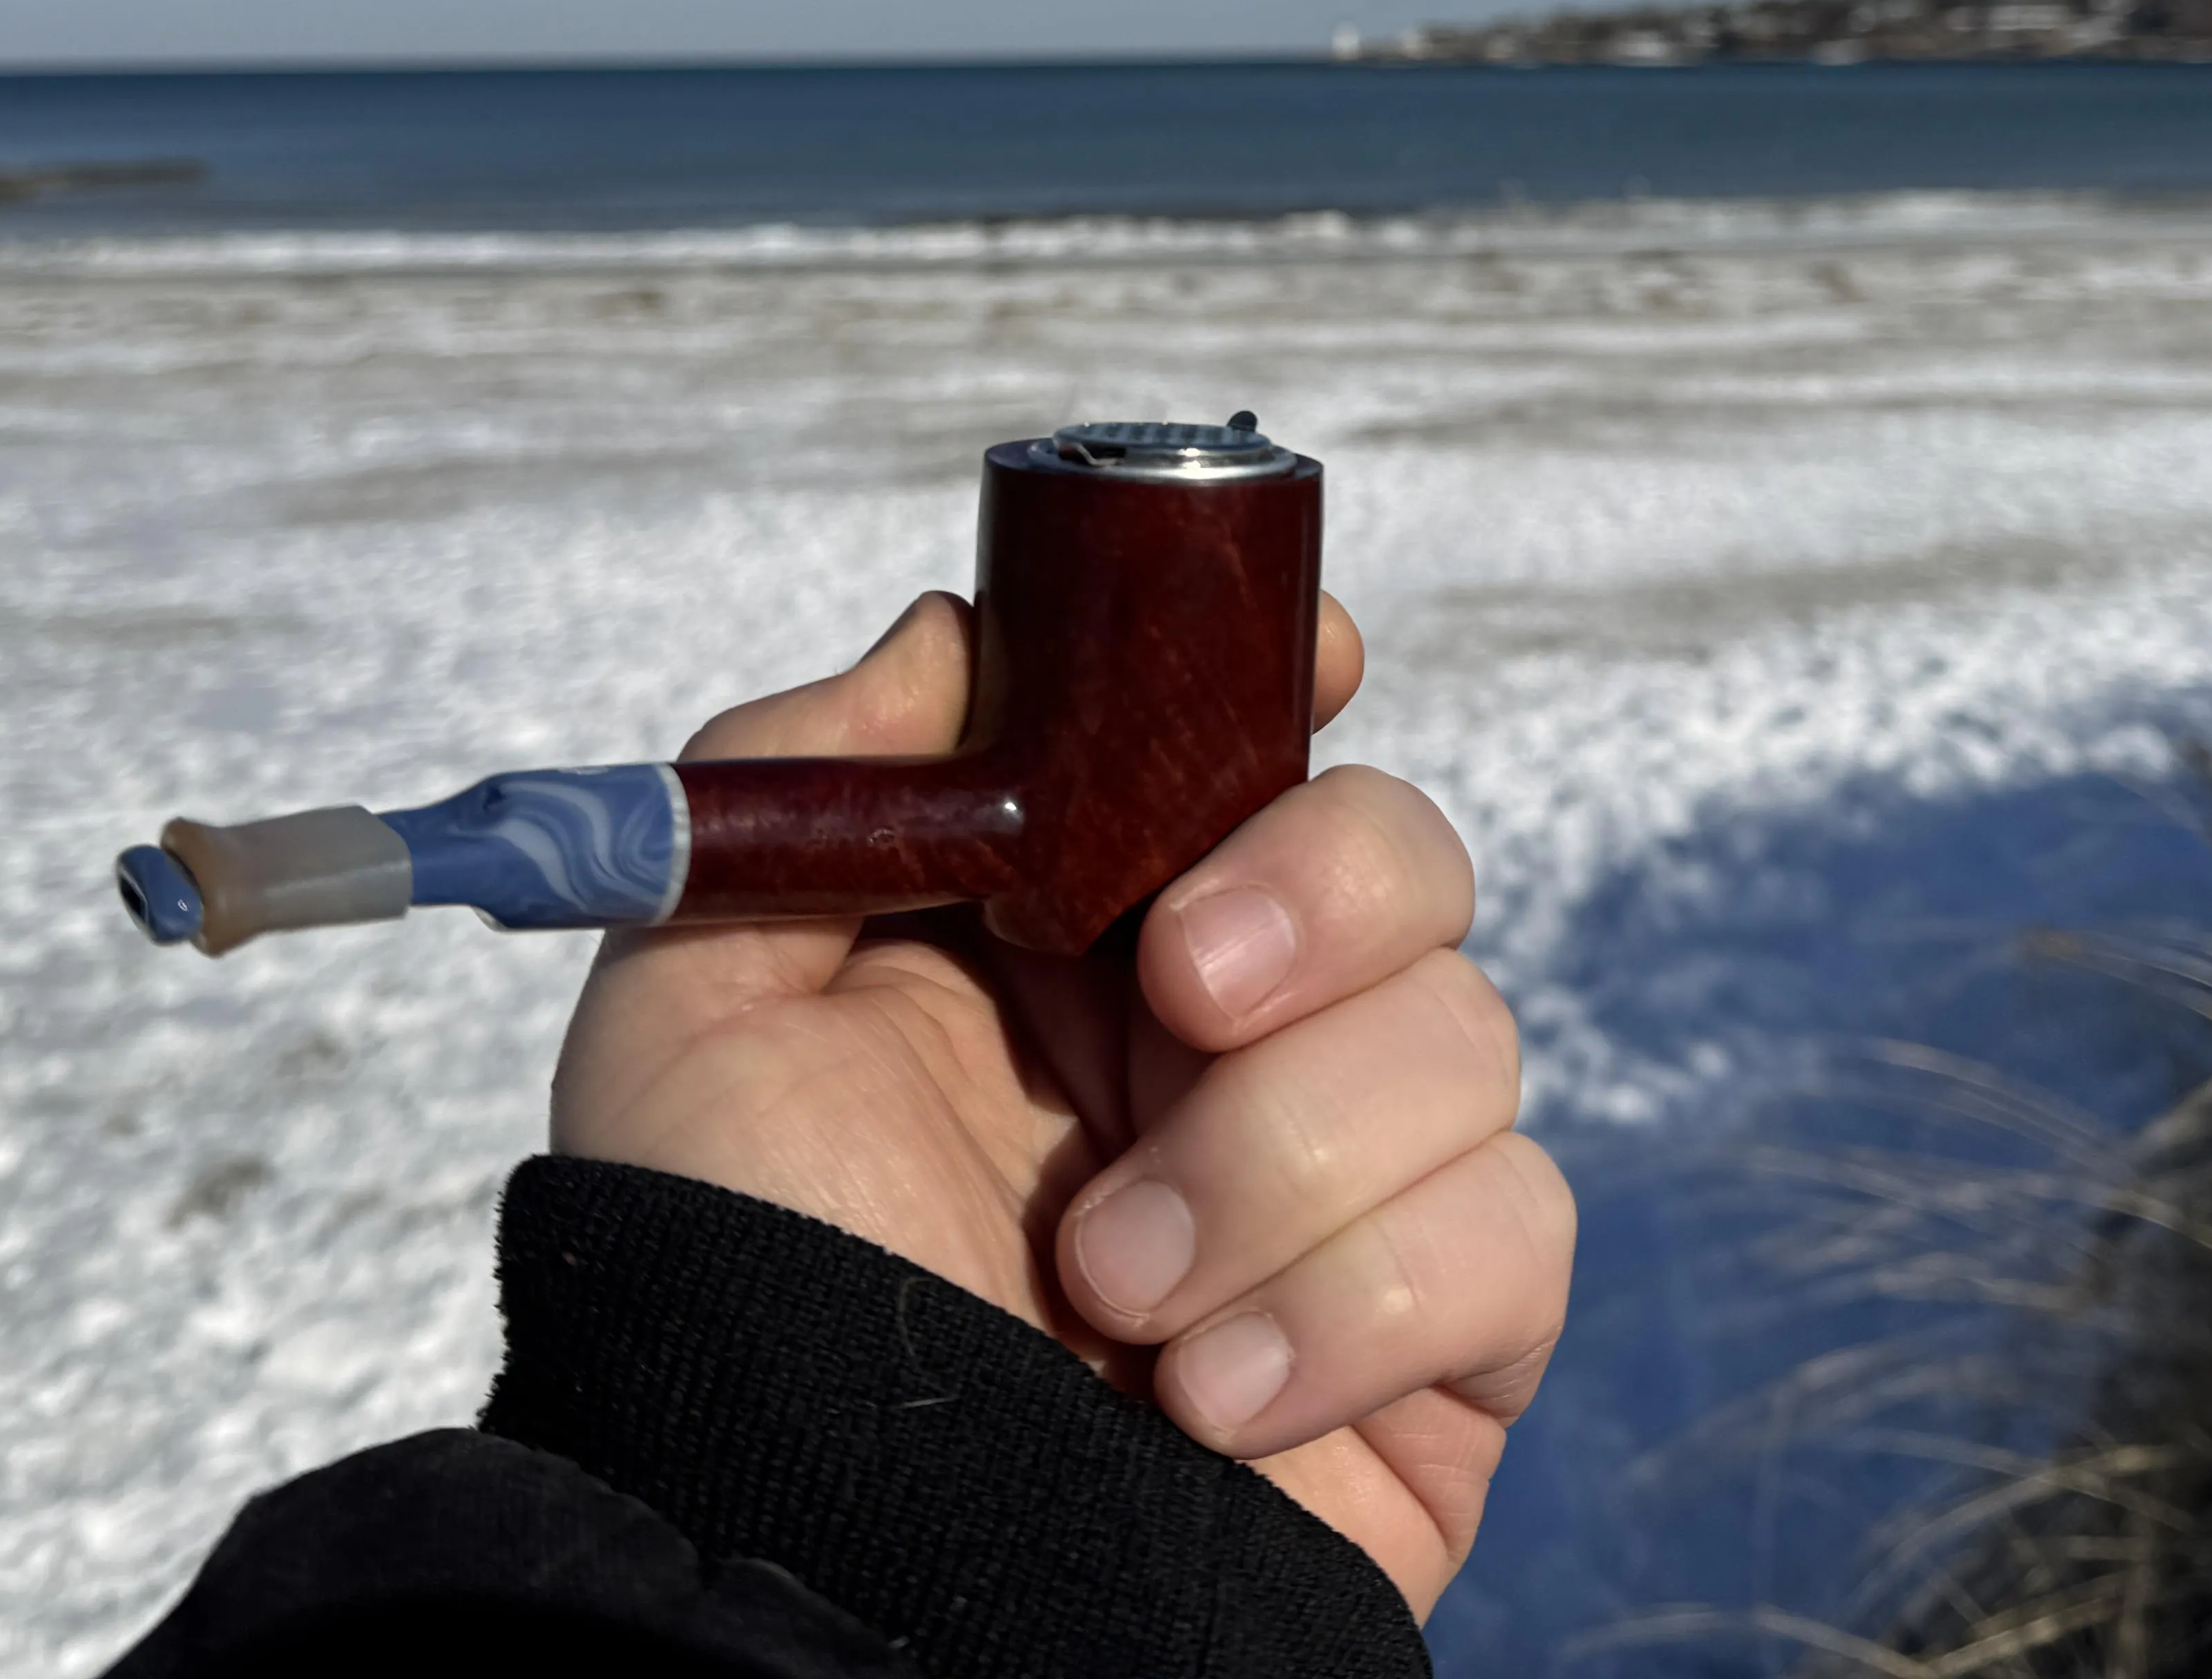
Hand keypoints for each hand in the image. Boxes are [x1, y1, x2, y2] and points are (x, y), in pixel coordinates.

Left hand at [548, 591, 1572, 1619]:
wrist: (808, 1586)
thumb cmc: (731, 1304)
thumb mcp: (695, 1003)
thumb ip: (806, 776)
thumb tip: (957, 628)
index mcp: (1075, 943)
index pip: (1251, 751)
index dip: (1289, 682)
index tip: (1297, 663)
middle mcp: (1225, 1052)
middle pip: (1407, 853)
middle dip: (1316, 894)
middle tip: (1178, 992)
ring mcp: (1344, 1199)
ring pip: (1470, 1039)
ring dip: (1279, 1160)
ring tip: (1111, 1288)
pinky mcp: (1439, 1354)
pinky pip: (1516, 1234)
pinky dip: (1359, 1310)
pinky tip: (1208, 1403)